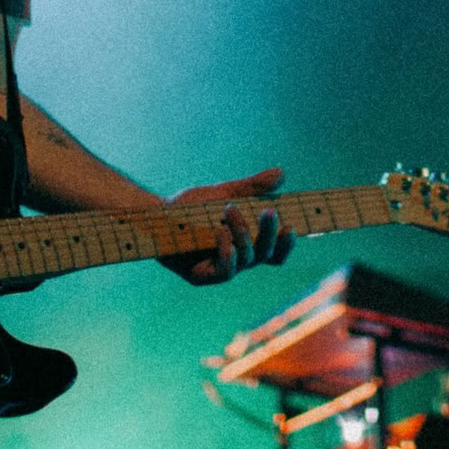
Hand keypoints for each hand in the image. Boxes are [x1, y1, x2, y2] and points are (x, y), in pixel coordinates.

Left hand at [163, 168, 295, 285]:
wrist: (157, 215)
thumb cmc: (192, 207)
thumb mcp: (225, 192)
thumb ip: (252, 186)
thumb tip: (281, 173)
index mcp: (248, 244)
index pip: (276, 251)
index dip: (287, 244)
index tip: (292, 226)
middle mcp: (239, 260)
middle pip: (267, 255)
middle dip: (270, 233)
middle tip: (269, 211)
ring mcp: (222, 269)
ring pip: (248, 259)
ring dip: (243, 233)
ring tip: (230, 209)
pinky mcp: (203, 276)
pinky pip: (225, 270)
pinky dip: (228, 251)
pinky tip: (221, 233)